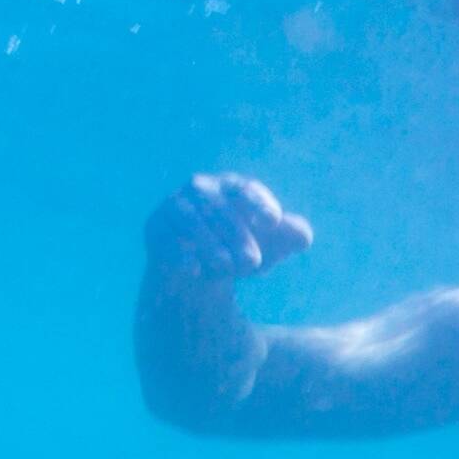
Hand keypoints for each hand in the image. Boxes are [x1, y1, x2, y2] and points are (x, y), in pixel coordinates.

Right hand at [149, 172, 313, 281]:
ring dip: (209, 243)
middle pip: (216, 205)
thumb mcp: (271, 245)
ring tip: (227, 266)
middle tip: (253, 261)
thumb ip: (291, 237)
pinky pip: (165, 238)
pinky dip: (179, 254)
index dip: (259, 202)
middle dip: (236, 233)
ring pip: (188, 220)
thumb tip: (302, 236)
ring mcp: (174, 207)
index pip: (245, 189)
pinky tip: (195, 270)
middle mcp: (200, 190)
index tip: (274, 222)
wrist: (202, 270)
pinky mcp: (155, 229)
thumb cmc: (242, 248)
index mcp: (231, 187)